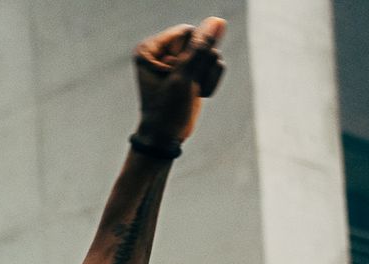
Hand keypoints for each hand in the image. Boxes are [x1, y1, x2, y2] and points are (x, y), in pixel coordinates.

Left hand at [132, 17, 225, 144]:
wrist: (166, 137)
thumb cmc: (167, 110)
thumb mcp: (183, 78)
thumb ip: (200, 48)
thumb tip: (217, 21)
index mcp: (150, 49)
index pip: (188, 32)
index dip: (193, 54)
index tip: (181, 77)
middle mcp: (163, 50)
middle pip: (201, 41)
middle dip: (201, 66)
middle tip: (188, 87)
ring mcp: (178, 60)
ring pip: (210, 52)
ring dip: (207, 75)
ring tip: (194, 92)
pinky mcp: (191, 69)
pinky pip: (214, 62)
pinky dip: (211, 79)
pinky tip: (199, 94)